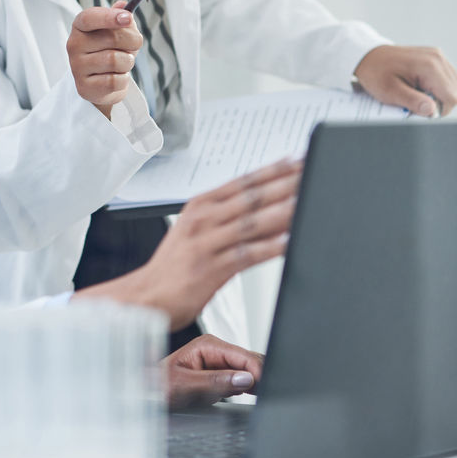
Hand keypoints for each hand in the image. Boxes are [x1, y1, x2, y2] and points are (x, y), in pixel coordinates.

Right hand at [67, 1, 142, 117]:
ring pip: (115, 60)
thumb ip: (122, 17)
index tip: (127, 18)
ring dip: (128, 62)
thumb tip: (123, 5)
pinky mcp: (84, 87)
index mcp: (80, 26)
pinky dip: (123, 80)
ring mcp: (76, 67)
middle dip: (132, 42)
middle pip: (112, 38)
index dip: (109, 17)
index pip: (89, 17)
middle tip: (133, 46)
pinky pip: (115, 81)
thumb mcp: (117, 30)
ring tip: (123, 63)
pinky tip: (116, 78)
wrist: (102, 84)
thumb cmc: (111, 50)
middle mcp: (74, 44)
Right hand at [74, 158, 300, 329]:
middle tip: (312, 174)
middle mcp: (204, 219)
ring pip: (252, 222)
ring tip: (308, 200)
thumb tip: (261, 207)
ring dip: (283, 211)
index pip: (243, 182)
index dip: (273, 170)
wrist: (144, 296)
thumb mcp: (194, 230)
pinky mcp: (211, 269)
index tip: (298, 161)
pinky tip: (290, 242)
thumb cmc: (173, 267)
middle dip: (285, 184)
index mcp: (201, 206)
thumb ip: (224, 217)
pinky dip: (270, 247)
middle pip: (252, 197)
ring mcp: (207, 243)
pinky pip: (247, 255)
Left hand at [164, 334, 263, 408]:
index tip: (263, 389)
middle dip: (259, 378)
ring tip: (254, 398)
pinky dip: (247, 388)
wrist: (148, 393)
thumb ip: (215, 381)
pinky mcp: (222, 372)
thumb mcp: (186, 386)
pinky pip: (243, 378)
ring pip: (249, 370)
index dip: (257, 373)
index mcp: (208, 345)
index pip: (244, 356)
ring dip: (254, 384)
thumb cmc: (159, 386)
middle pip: (250, 361)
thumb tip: (244, 378)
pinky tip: (242, 396)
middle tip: (261, 397)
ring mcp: (220, 360)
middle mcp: (216, 349)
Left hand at [353, 45, 456, 116]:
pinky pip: (448, 78)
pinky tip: (421, 86)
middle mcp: (438, 58)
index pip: (452, 97)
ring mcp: (438, 56)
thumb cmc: (376, 73)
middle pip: (456, 92)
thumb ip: (413, 101)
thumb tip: (432, 111)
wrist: (368, 56)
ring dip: (439, 94)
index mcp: (429, 66)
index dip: (439, 109)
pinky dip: (438, 86)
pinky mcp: (436, 57)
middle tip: (417, 101)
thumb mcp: (390, 92)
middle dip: (439, 102)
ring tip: (418, 92)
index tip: (420, 109)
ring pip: (454, 85)